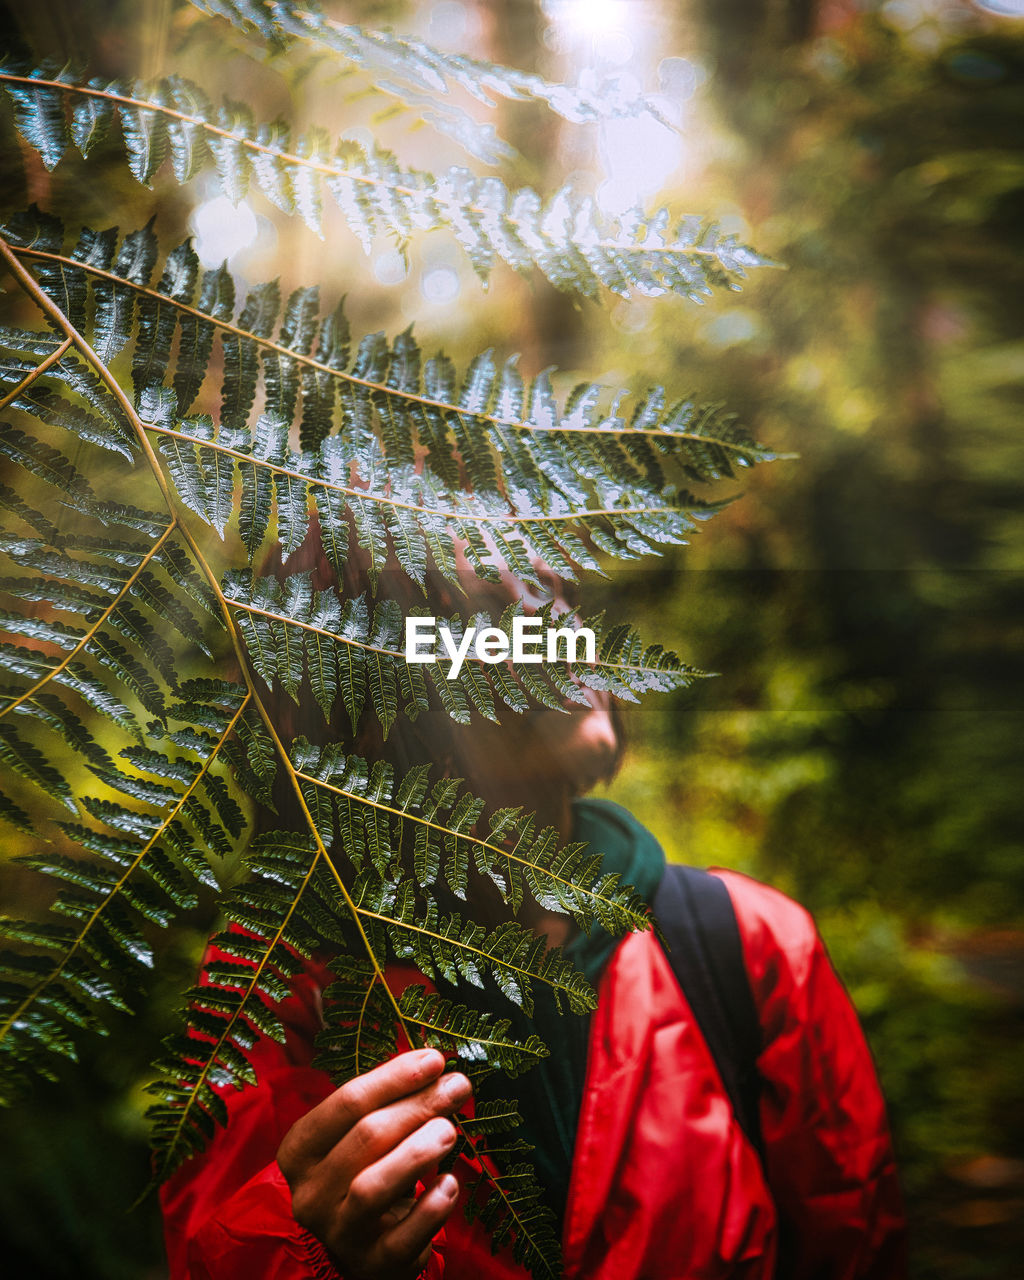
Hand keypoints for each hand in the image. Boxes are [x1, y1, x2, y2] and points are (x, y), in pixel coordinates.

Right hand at [277, 1048, 471, 1279]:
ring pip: (373, 1187)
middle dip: (418, 1105)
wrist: (364, 1246)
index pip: (346, 1103)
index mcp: (299, 1150)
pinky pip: (404, 1235)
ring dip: (418, 1152)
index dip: (394, 1077)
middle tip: (458, 1086)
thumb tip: (434, 1064)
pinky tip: (450, 1183)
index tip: (434, 1060)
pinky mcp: (372, 1263)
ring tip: (450, 1130)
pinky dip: (431, 1207)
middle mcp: (310, 1193)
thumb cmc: (366, 1171)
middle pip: (366, 1137)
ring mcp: (338, 1232)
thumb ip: (389, 1102)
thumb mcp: (362, 1136)